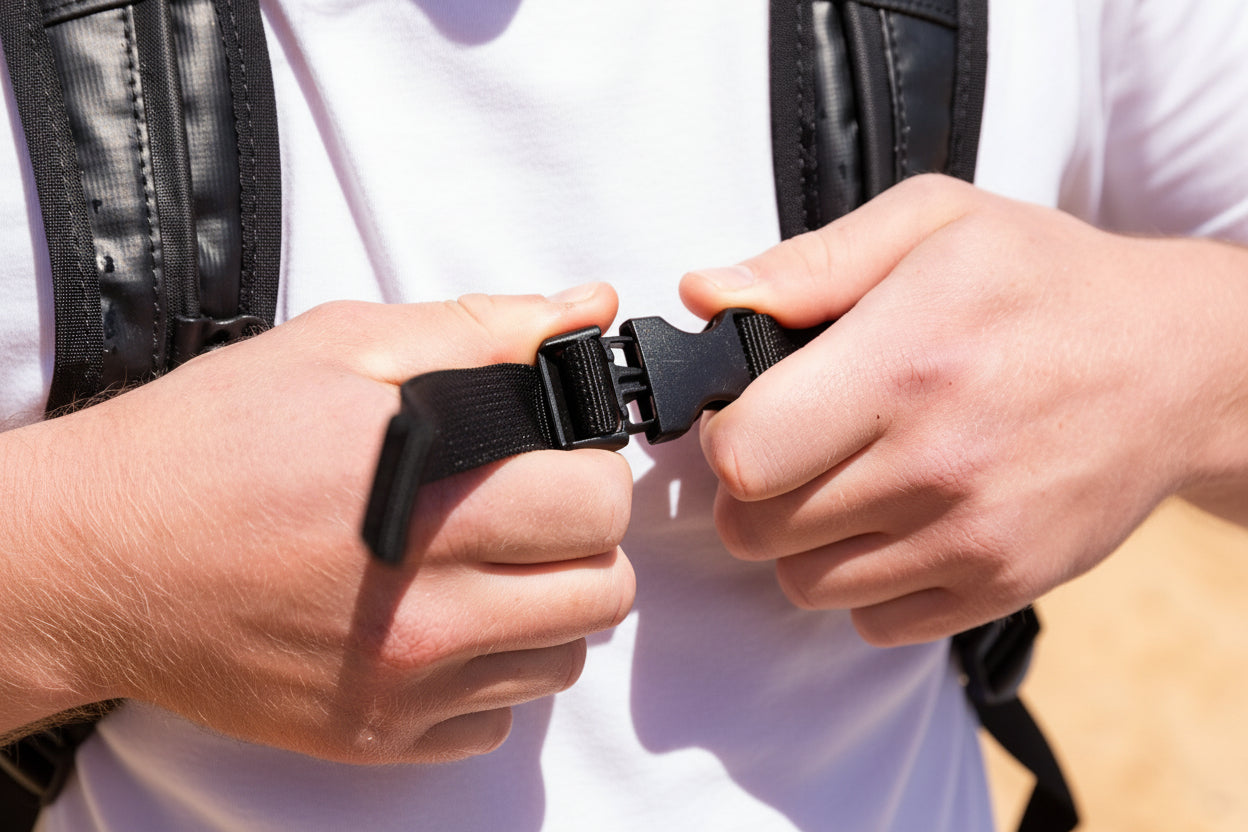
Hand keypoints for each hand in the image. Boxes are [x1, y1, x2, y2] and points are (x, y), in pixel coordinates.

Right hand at [0, 284, 634, 762]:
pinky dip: (485, 673)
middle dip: (579, 542)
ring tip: (480, 566)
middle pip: (603, 592)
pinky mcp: (374, 737)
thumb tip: (587, 310)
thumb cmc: (213, 443)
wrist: (99, 557)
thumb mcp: (345, 349)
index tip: (553, 464)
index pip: (602, 506)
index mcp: (438, 505)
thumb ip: (484, 331)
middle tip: (525, 512)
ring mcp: (406, 688)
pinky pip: (492, 721)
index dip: (588, 472)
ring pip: (562, 661)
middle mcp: (432, 614)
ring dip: (543, 609)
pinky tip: (435, 623)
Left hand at [680, 174, 1247, 645]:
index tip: (750, 412)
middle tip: (794, 448)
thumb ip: (808, 263)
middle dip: (752, 491)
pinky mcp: (1000, 586)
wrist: (1182, 367)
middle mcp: (936, 463)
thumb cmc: (1046, 282)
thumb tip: (702, 295)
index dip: (724, 436)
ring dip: (803, 539)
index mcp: (905, 362)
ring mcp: (971, 537)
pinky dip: (864, 581)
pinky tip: (897, 521)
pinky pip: (872, 622)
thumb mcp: (934, 224)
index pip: (742, 455)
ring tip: (850, 479)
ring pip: (803, 583)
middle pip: (755, 530)